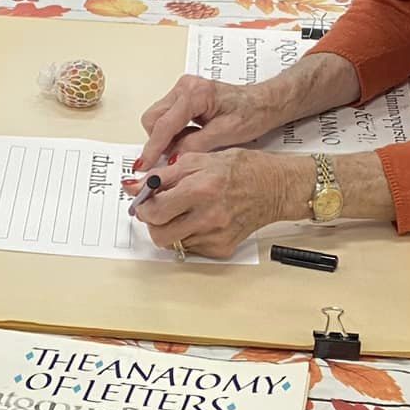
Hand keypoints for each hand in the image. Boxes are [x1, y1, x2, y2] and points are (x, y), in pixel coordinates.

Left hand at [129, 149, 309, 259]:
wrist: (276, 187)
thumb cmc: (241, 169)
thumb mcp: (198, 160)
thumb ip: (162, 175)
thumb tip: (133, 186)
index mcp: (200, 190)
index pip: (155, 211)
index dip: (142, 208)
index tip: (142, 203)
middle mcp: (208, 216)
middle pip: (160, 234)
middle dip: (153, 222)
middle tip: (159, 210)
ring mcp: (216, 236)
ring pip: (174, 243)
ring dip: (171, 228)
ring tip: (184, 211)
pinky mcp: (223, 248)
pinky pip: (192, 248)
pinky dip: (189, 235)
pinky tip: (201, 220)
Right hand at [135, 77, 279, 171]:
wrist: (263, 102)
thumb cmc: (252, 113)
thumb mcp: (225, 134)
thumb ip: (194, 145)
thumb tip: (171, 158)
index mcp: (196, 93)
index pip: (165, 125)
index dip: (153, 148)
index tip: (144, 165)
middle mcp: (185, 87)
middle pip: (153, 119)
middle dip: (158, 141)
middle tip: (170, 159)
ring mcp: (182, 89)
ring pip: (156, 118)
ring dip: (165, 137)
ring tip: (187, 146)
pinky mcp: (183, 96)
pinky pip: (166, 116)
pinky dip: (171, 131)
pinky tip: (188, 138)